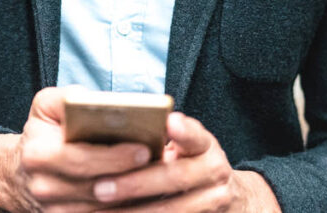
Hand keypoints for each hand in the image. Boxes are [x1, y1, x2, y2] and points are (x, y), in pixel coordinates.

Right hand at [0, 87, 152, 211]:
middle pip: (97, 187)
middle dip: (132, 176)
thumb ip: (68, 98)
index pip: (80, 159)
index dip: (114, 157)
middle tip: (162, 164)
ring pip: (103, 208)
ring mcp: (56, 212)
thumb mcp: (46, 105)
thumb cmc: (41, 133)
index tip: (143, 149)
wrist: (18, 172)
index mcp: (38, 155)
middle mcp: (44, 188)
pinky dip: (125, 208)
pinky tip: (146, 196)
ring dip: (135, 196)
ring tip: (161, 179)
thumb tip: (102, 103)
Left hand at [89, 113, 280, 211]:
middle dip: (135, 184)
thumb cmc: (189, 162)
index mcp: (206, 146)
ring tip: (97, 212)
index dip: (184, 131)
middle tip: (99, 187)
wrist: (228, 196)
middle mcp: (216, 172)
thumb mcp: (184, 145)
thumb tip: (120, 125)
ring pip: (171, 210)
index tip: (168, 123)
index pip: (196, 136)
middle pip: (175, 177)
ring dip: (132, 212)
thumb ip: (163, 136)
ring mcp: (214, 202)